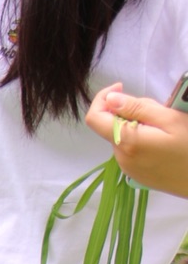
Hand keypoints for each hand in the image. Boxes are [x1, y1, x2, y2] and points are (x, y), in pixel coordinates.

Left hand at [85, 82, 187, 199]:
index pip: (94, 118)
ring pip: (122, 137)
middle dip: (129, 112)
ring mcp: (127, 169)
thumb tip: (110, 99)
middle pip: (112, 125)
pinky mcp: (136, 175)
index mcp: (126, 141)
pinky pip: (130, 150)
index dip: (102, 98)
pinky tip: (162, 142)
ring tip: (164, 128)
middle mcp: (120, 157)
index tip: (121, 88)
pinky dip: (140, 139)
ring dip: (136, 126)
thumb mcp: (169, 119)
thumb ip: (137, 108)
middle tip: (158, 112)